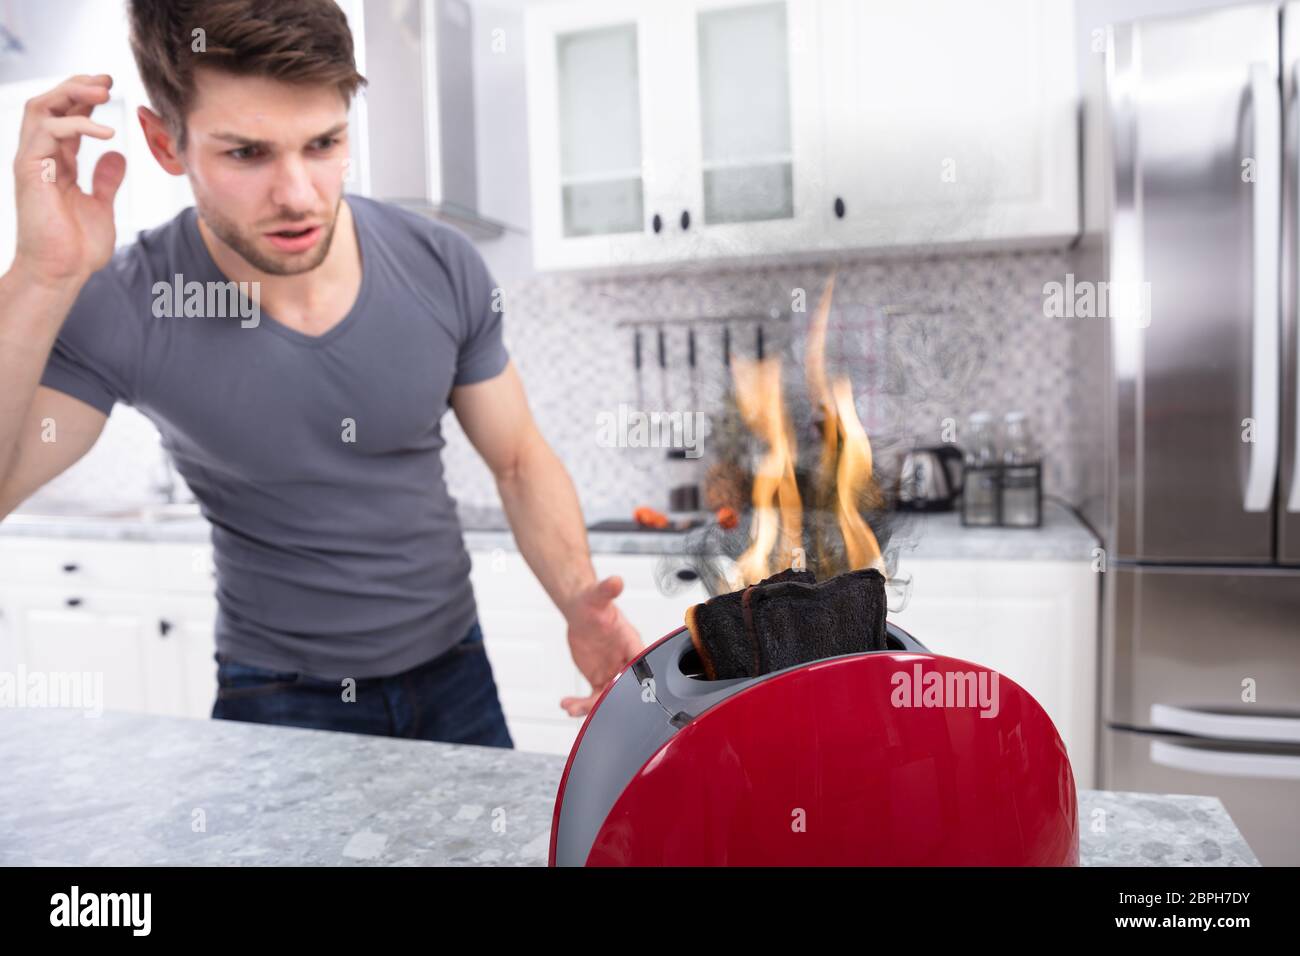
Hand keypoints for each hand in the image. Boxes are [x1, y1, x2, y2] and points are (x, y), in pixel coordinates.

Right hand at [12, 74, 125, 288]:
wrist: (61, 273)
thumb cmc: (77, 247)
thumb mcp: (100, 205)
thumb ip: (105, 179)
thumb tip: (117, 155)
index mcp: (56, 162)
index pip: (65, 116)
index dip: (84, 97)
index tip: (110, 86)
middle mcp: (40, 156)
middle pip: (48, 103)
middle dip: (76, 85)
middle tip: (107, 79)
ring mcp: (32, 162)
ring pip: (40, 108)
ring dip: (71, 94)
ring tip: (103, 92)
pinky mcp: (30, 171)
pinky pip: (46, 133)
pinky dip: (75, 126)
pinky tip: (104, 132)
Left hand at [561, 576, 644, 717]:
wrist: (581, 611)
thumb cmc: (594, 603)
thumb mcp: (598, 596)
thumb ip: (607, 590)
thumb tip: (615, 581)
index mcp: (633, 643)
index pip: (642, 665)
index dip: (638, 681)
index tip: (626, 690)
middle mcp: (625, 661)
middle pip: (626, 688)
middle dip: (612, 700)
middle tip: (592, 704)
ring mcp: (613, 672)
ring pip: (608, 697)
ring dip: (592, 707)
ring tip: (572, 708)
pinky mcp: (599, 678)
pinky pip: (594, 697)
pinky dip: (581, 704)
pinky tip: (566, 704)